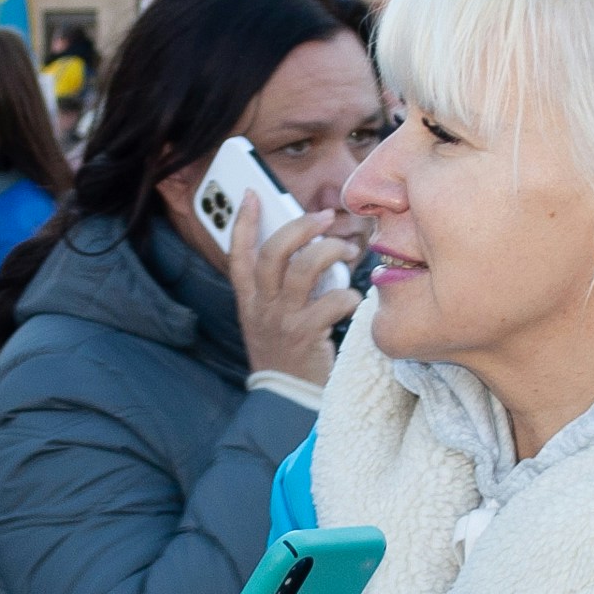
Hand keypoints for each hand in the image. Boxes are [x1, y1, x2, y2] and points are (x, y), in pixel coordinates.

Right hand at [230, 196, 364, 387]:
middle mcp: (262, 306)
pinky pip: (333, 302)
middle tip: (324, 218)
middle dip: (300, 226)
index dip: (243, 221)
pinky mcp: (307, 335)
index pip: (239, 253)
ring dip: (332, 252)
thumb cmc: (285, 353)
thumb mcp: (269, 317)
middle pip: (273, 253)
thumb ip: (281, 286)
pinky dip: (349, 295)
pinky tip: (354, 299)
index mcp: (249, 299)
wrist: (285, 399)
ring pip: (305, 269)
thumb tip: (310, 249)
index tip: (253, 195)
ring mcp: (283, 320)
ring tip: (347, 251)